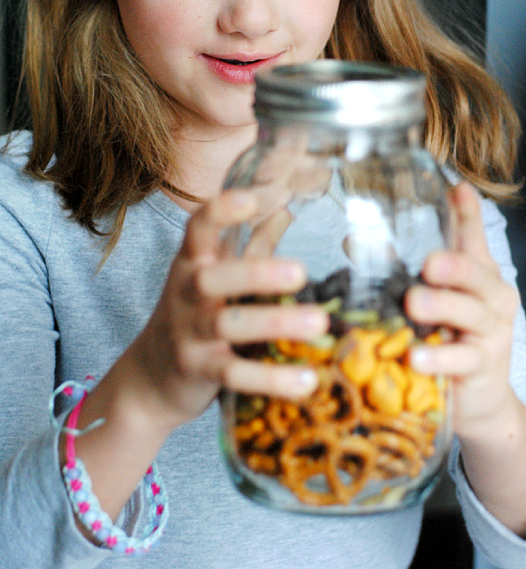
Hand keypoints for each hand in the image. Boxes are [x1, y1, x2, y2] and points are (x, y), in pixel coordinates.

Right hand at [130, 189, 326, 431]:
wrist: (151, 376)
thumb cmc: (194, 313)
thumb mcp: (216, 274)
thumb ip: (252, 244)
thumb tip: (284, 209)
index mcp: (192, 262)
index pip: (198, 228)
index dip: (221, 211)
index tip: (250, 199)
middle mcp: (185, 294)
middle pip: (213, 279)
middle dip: (255, 274)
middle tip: (301, 272)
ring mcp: (189, 334)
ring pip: (227, 324)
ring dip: (275, 322)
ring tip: (320, 324)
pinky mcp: (198, 371)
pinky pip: (234, 373)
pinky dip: (271, 378)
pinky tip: (307, 380)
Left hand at [404, 181, 519, 439]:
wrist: (479, 400)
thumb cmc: (449, 339)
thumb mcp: (433, 301)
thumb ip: (403, 271)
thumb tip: (356, 242)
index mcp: (478, 275)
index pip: (473, 238)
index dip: (467, 213)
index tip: (457, 188)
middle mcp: (491, 298)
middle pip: (477, 274)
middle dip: (454, 266)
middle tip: (429, 264)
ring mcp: (491, 333)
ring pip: (471, 314)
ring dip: (441, 308)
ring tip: (414, 304)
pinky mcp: (483, 367)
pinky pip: (462, 360)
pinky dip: (439, 357)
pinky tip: (417, 357)